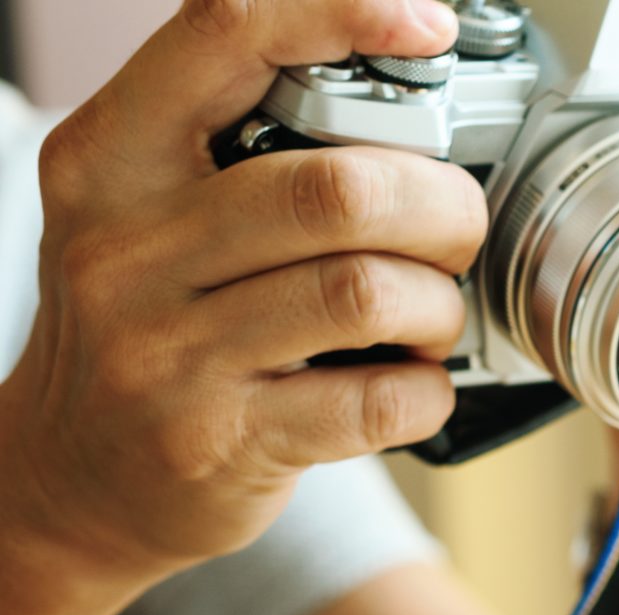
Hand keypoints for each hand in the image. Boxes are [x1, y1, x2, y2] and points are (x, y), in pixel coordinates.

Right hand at [0, 0, 484, 592]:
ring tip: (430, 316)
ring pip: (368, 293)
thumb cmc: (148, 326)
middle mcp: (127, 246)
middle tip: (455, 231)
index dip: (342, 14)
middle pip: (336, 189)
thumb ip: (238, 143)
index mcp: (109, 157)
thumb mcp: (144, 210)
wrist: (74, 476)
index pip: (225, 35)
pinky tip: (410, 385)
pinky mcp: (220, 440)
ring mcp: (168, 350)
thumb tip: (396, 86)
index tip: (424, 27)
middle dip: (440, 207)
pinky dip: (427, 391)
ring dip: (438, 306)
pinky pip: (377, 401)